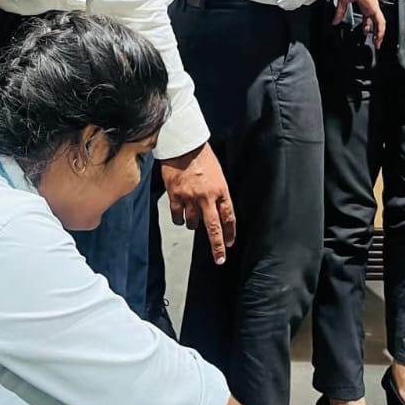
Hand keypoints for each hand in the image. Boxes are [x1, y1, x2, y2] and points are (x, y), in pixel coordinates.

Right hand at [160, 143, 235, 265]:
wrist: (183, 145)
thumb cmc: (203, 158)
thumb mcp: (218, 175)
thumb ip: (218, 194)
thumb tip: (217, 211)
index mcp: (221, 190)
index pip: (229, 217)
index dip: (230, 232)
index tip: (229, 244)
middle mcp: (207, 197)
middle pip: (214, 228)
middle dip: (217, 246)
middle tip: (220, 258)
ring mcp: (190, 198)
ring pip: (193, 223)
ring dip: (194, 224)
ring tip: (193, 219)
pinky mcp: (175, 196)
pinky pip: (177, 217)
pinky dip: (179, 219)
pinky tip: (180, 215)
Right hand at [333, 0, 385, 45]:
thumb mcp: (343, 1)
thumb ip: (340, 12)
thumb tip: (334, 21)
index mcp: (364, 2)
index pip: (368, 16)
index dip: (367, 24)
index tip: (365, 31)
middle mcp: (370, 4)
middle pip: (375, 20)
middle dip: (375, 31)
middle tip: (374, 40)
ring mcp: (374, 6)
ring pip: (380, 23)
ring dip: (379, 33)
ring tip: (377, 42)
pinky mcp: (375, 8)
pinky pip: (381, 22)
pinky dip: (380, 31)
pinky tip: (379, 37)